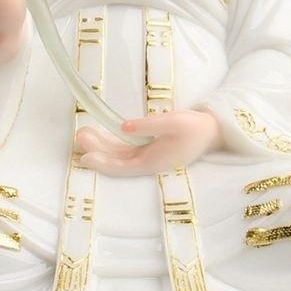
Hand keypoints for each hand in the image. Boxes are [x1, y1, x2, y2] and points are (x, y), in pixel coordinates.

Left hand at [75, 110, 222, 175]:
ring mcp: (146, 155)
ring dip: (101, 145)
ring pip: (118, 153)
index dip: (103, 164)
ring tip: (83, 133)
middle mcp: (147, 162)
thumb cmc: (195, 128)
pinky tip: (97, 134)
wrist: (211, 130)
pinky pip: (124, 147)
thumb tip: (124, 128)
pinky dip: (110, 141)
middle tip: (80, 137)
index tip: (86, 158)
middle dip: (96, 150)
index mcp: (154, 162)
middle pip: (116, 160)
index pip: (123, 167)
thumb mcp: (174, 123)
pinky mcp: (146, 147)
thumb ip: (149, 125)